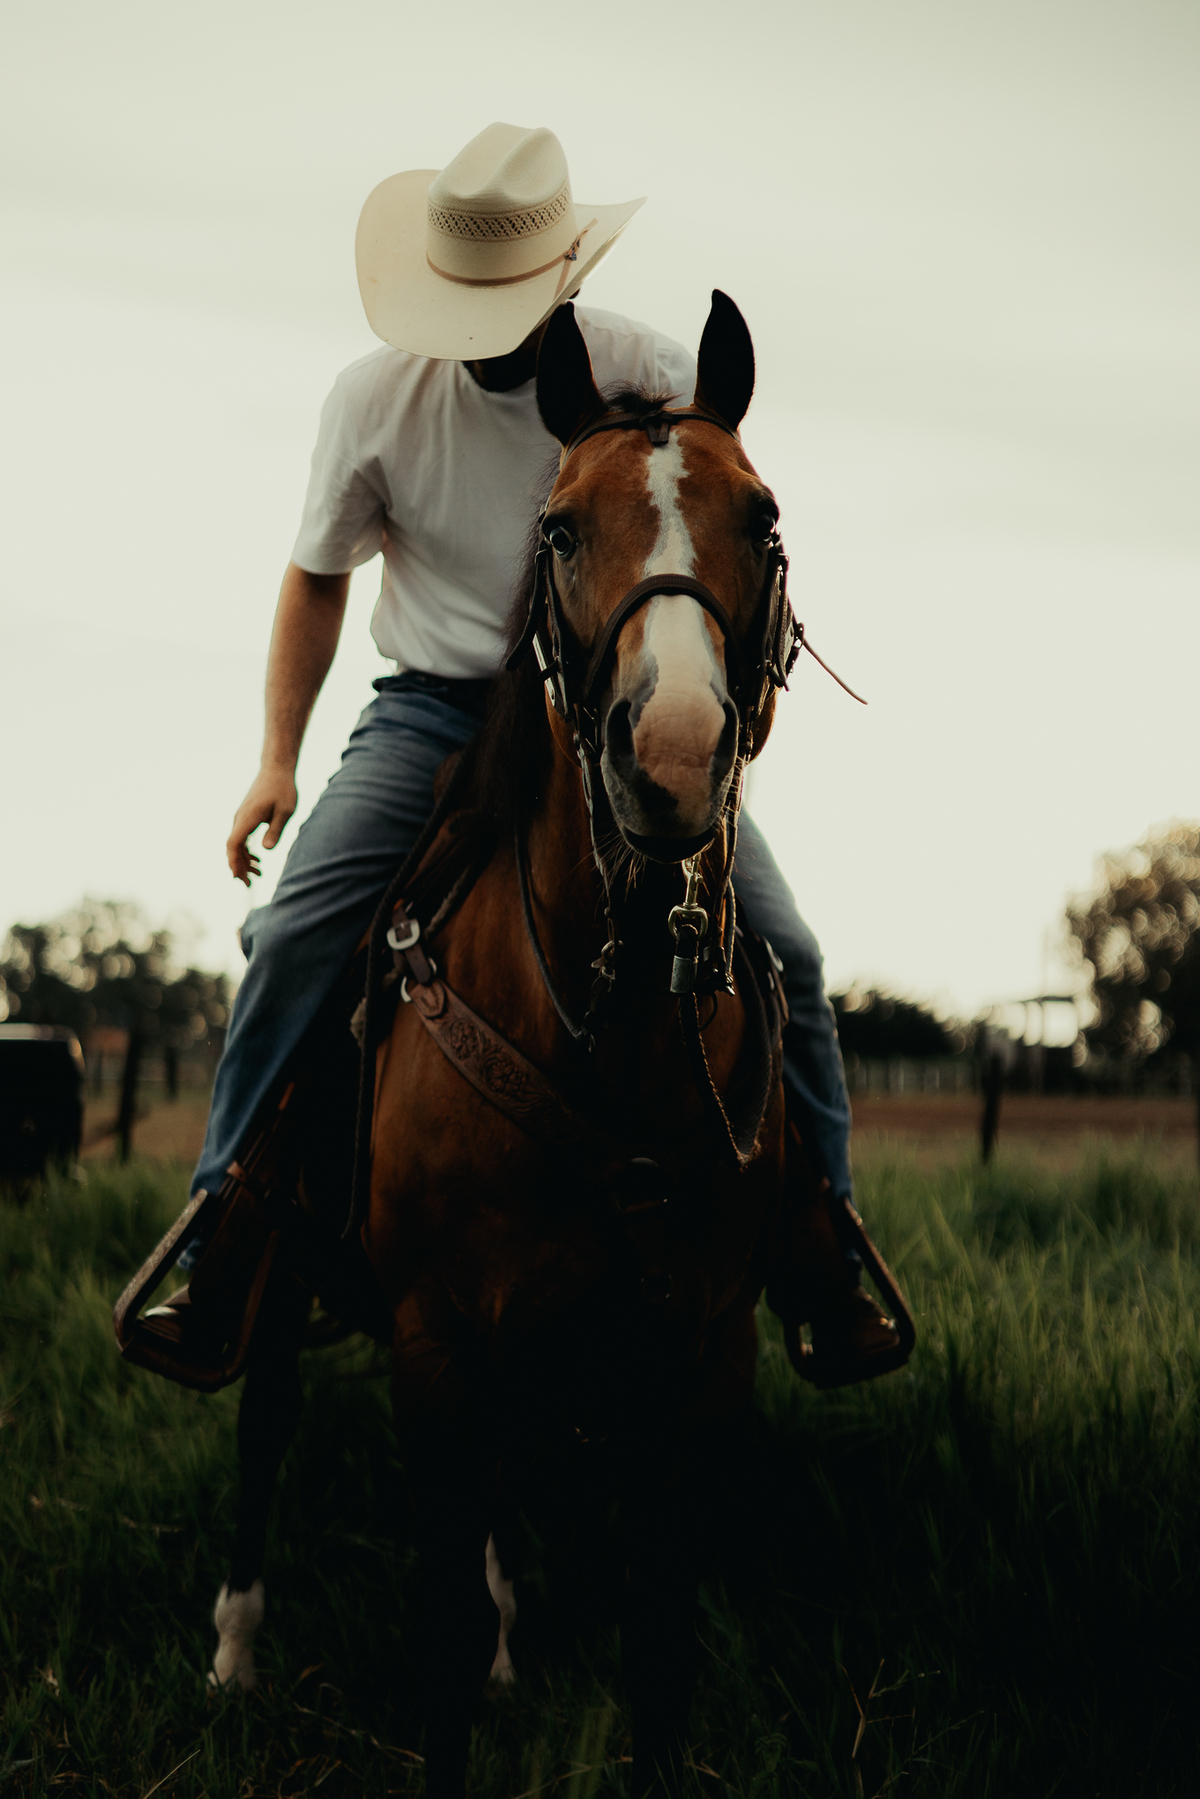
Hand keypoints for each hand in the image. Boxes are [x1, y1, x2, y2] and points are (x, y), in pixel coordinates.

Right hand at [226, 766, 297, 885]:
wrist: (276, 770)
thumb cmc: (283, 789)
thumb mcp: (285, 811)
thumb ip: (275, 830)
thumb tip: (266, 850)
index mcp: (247, 818)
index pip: (233, 844)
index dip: (235, 862)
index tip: (240, 877)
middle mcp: (240, 818)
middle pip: (232, 848)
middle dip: (239, 867)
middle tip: (250, 884)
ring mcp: (241, 817)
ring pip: (236, 844)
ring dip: (244, 860)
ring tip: (258, 875)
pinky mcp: (246, 817)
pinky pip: (241, 837)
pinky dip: (246, 851)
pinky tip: (256, 859)